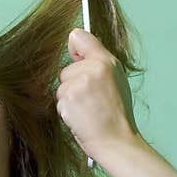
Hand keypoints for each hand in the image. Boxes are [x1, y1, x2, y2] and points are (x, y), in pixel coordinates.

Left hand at [55, 28, 140, 159]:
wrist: (116, 139)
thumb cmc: (116, 114)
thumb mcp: (116, 80)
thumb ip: (98, 63)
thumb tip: (76, 45)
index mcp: (107, 62)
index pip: (79, 37)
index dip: (74, 48)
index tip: (75, 55)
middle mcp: (92, 69)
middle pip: (66, 69)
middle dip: (73, 84)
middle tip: (91, 99)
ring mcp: (79, 84)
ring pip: (61, 87)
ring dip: (69, 99)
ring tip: (87, 109)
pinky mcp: (68, 99)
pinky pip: (59, 101)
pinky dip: (67, 110)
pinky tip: (81, 116)